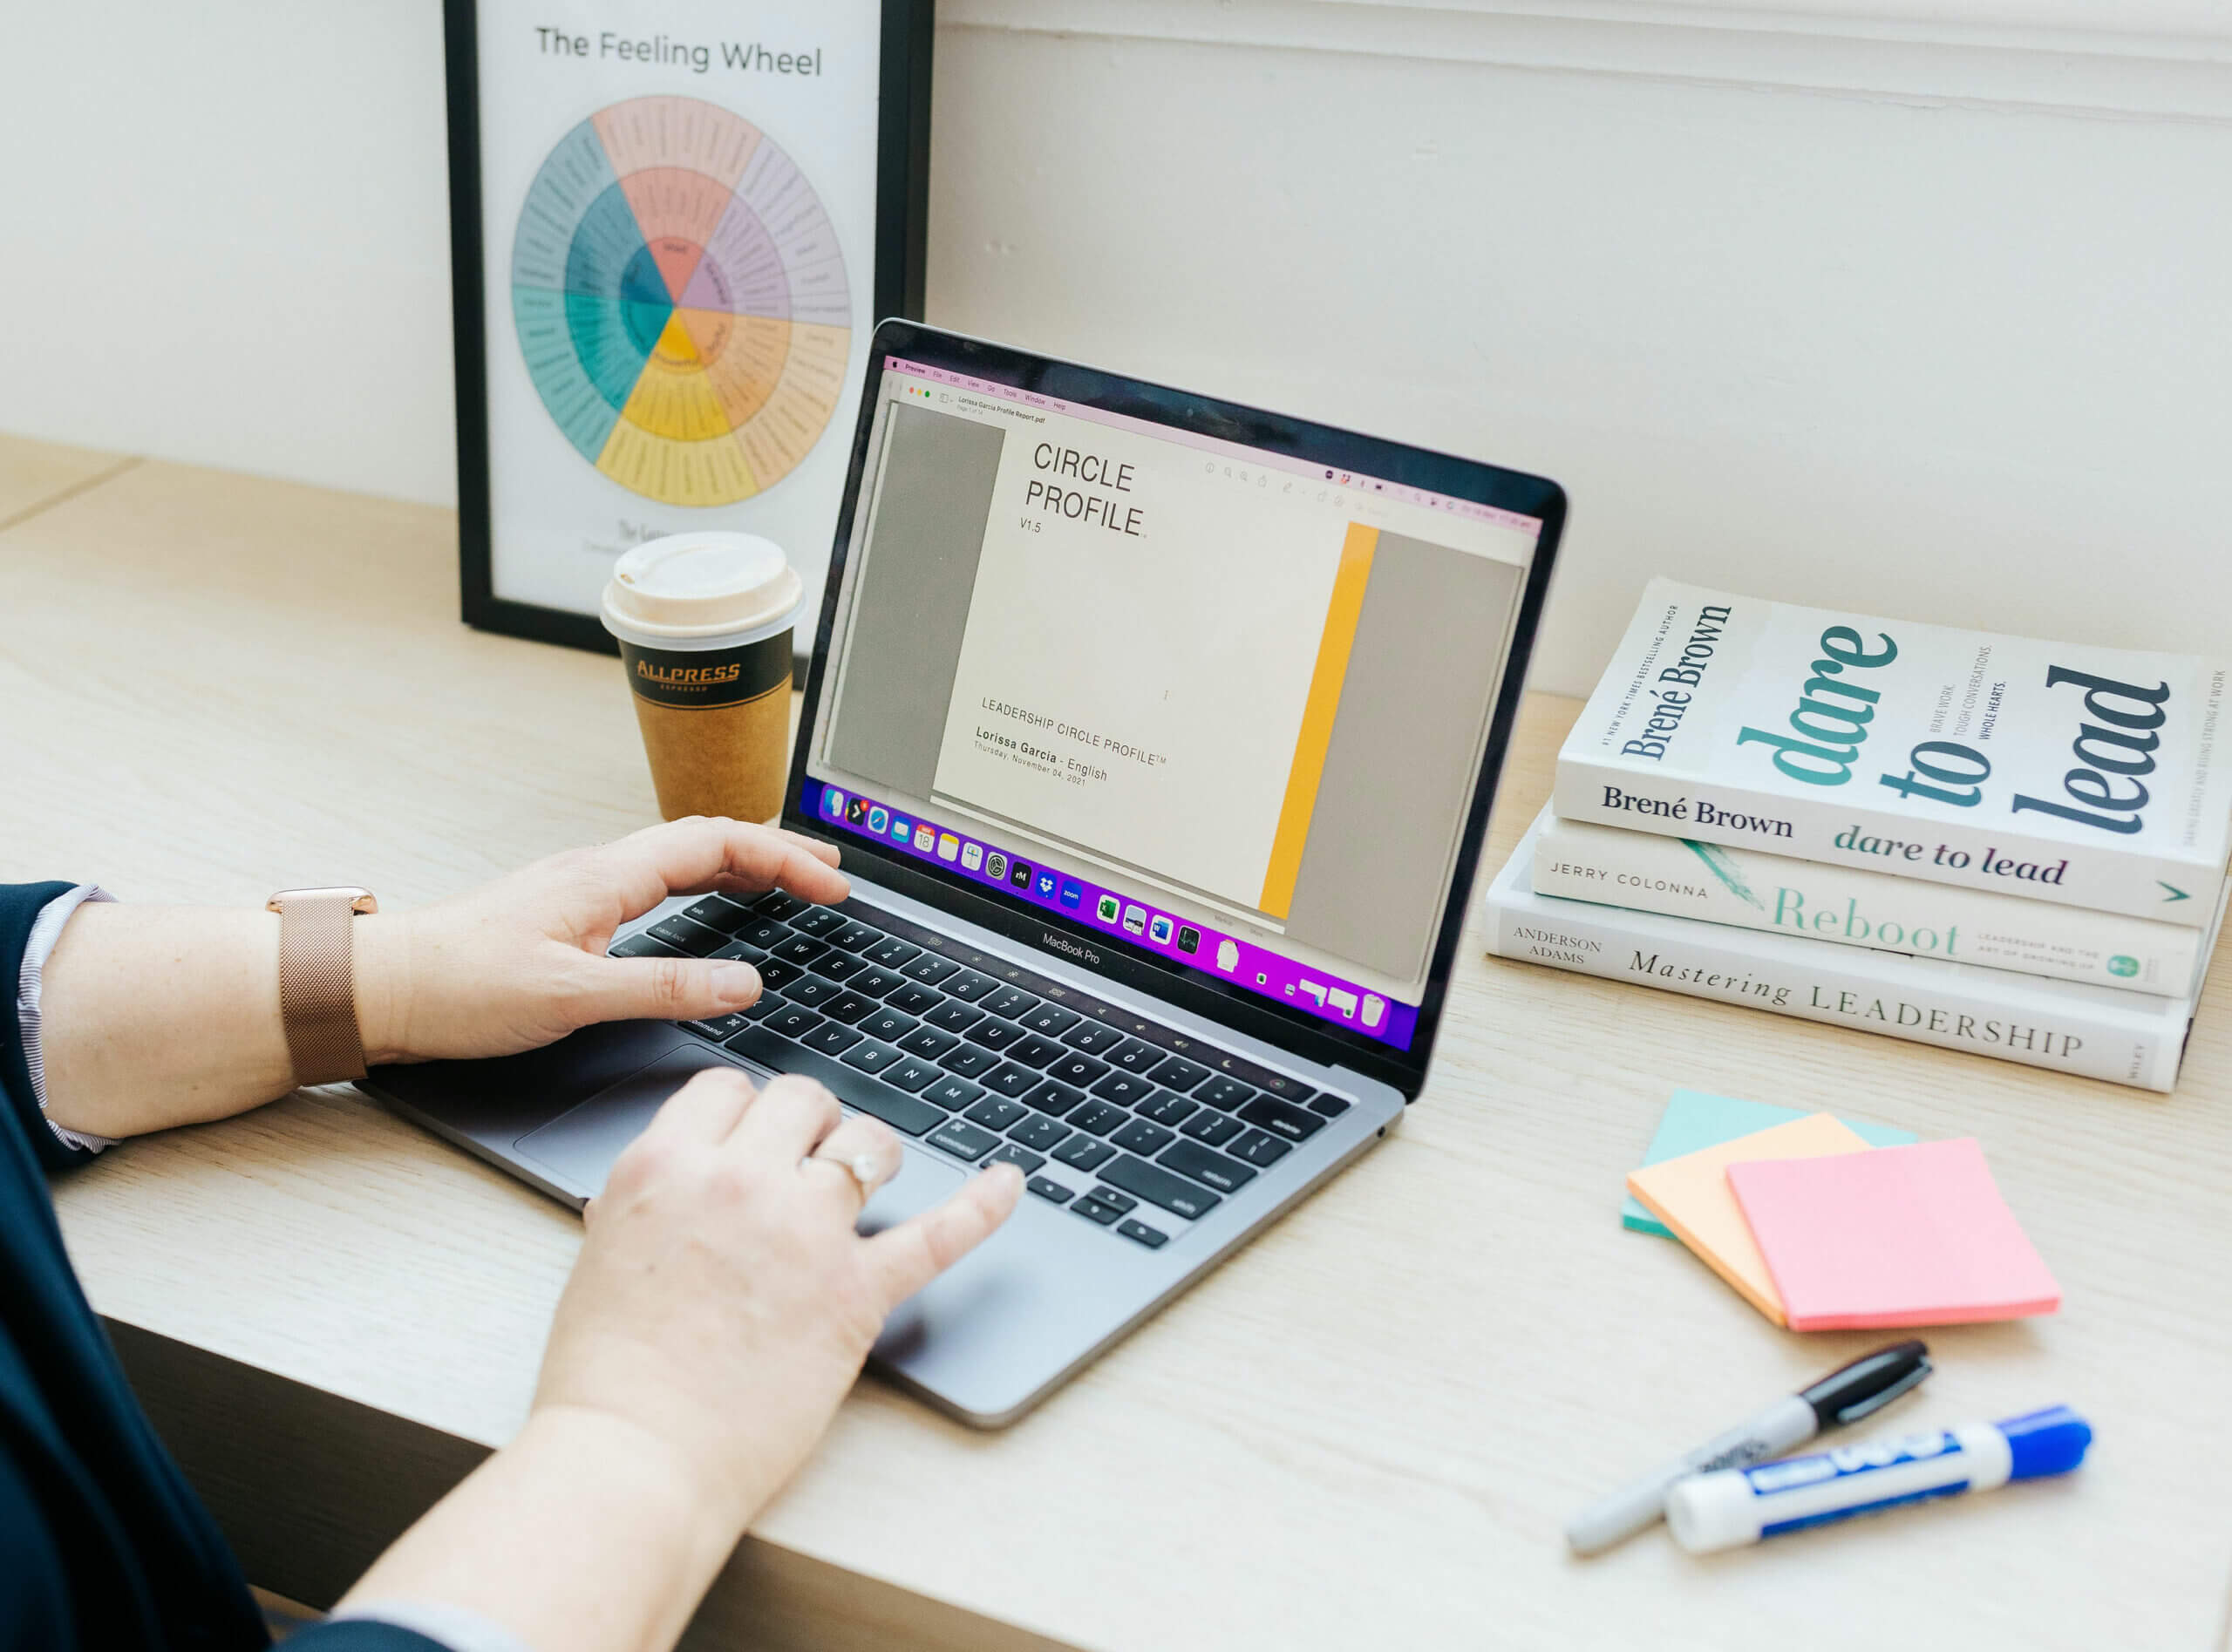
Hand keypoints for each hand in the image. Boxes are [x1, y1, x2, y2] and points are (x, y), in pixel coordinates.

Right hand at [331, 1069, 1021, 1650]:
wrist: (635, 1458)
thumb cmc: (606, 1379)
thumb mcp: (602, 1257)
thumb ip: (650, 1204)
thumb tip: (679, 1184)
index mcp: (664, 1166)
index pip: (727, 1089)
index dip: (746, 1110)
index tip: (754, 1133)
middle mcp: (740, 1181)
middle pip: (803, 1099)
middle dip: (811, 1122)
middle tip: (809, 1156)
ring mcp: (806, 1233)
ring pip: (868, 1144)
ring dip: (871, 1154)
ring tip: (870, 1177)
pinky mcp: (856, 1293)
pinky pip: (938, 1234)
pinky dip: (982, 1206)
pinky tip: (1007, 1182)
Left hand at [355, 817, 846, 1064]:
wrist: (381, 988)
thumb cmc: (458, 988)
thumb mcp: (571, 996)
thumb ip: (663, 988)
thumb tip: (745, 983)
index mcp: (608, 877)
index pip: (718, 844)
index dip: (784, 859)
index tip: (832, 886)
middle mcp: (599, 870)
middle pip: (709, 840)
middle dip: (778, 853)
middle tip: (832, 875)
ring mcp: (584, 888)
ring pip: (683, 858)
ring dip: (744, 864)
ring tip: (790, 882)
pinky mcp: (570, 912)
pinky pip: (658, 882)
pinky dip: (705, 885)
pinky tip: (713, 907)